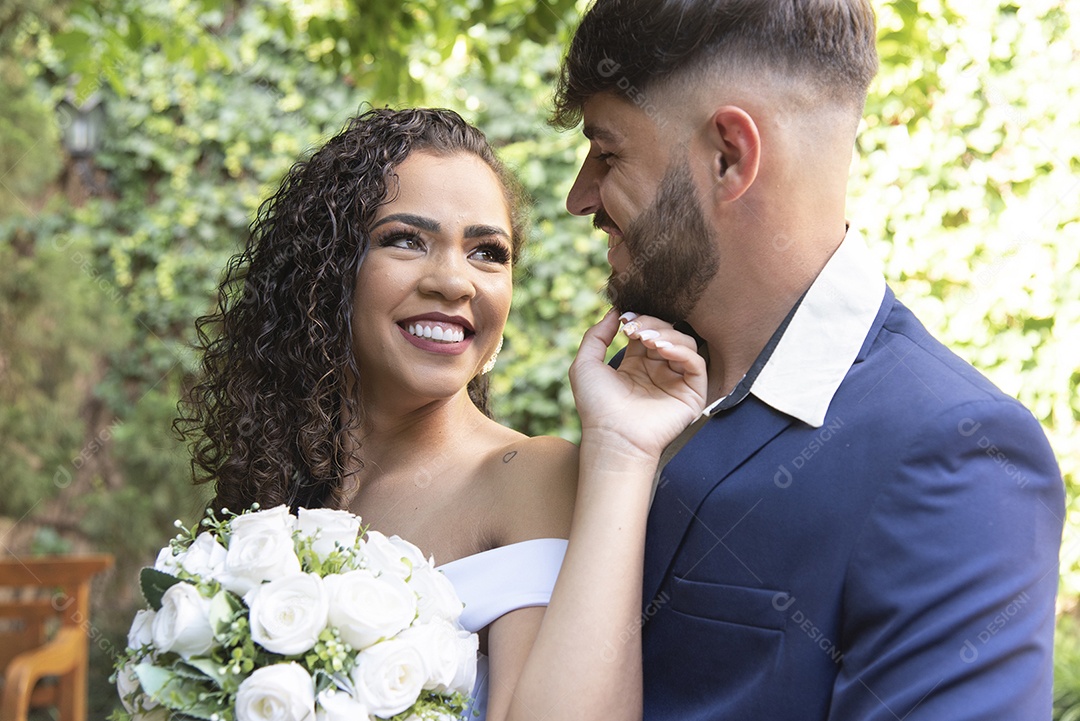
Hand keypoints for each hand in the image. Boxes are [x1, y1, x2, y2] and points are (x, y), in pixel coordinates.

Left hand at [570, 309, 706, 459]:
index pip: (647, 330)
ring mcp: (676, 381)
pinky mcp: (692, 393)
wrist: (612, 436)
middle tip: (634, 329)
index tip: (625, 319)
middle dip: (651, 324)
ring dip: (667, 334)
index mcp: (637, 364)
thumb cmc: (596, 406)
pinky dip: (682, 350)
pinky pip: (697, 363)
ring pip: (685, 343)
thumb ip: (596, 336)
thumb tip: (614, 312)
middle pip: (667, 332)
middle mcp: (659, 371)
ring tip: (647, 340)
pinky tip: (661, 349)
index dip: (639, 319)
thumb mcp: (585, 365)